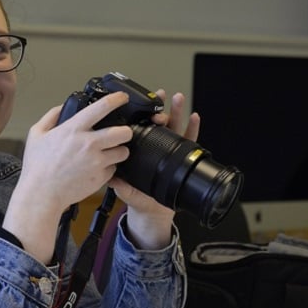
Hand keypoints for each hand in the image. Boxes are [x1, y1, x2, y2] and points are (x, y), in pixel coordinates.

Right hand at [3, 91, 133, 262]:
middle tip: (121, 133)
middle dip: (126, 131)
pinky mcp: (101, 178)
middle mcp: (88, 144)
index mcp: (73, 130)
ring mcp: (96, 162)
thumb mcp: (36, 134)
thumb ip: (50, 117)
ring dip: (119, 151)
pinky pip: (114, 169)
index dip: (116, 99)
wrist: (41, 195)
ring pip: (123, 151)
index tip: (122, 98)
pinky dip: (108, 168)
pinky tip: (96, 168)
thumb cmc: (37, 168)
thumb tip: (62, 107)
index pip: (102, 107)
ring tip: (109, 153)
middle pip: (123, 132)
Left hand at [108, 90, 200, 249]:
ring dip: (176, 111)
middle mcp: (155, 146)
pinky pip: (189, 141)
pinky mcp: (182, 157)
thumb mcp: (124, 189)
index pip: (140, 127)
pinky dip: (193, 128)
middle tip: (160, 97)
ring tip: (177, 98)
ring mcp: (169, 150)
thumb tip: (112, 177)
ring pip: (174, 126)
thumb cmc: (136, 196)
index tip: (141, 104)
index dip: (141, 114)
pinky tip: (194, 117)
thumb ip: (119, 184)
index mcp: (139, 149)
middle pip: (158, 122)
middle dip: (159, 108)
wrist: (151, 210)